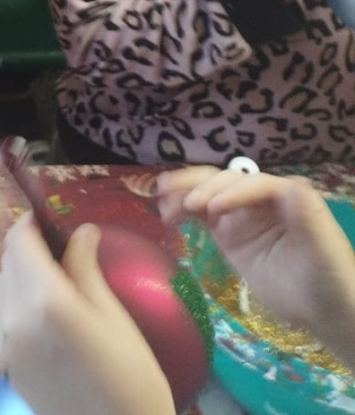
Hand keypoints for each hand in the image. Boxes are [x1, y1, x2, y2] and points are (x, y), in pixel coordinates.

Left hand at [0, 216, 174, 414]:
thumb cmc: (131, 377)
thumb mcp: (113, 316)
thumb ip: (86, 268)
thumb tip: (81, 231)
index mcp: (44, 300)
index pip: (19, 242)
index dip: (31, 224)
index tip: (48, 219)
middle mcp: (14, 317)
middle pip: (7, 263)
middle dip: (26, 247)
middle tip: (57, 247)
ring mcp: (4, 342)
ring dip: (17, 273)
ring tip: (51, 276)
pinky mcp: (4, 363)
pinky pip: (1, 317)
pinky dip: (14, 301)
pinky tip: (42, 310)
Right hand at [157, 166, 354, 355]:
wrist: (324, 313)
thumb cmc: (331, 281)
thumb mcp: (324, 250)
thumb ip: (308, 217)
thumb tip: (294, 184)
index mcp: (287, 196)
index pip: (254, 183)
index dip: (232, 191)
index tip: (213, 209)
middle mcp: (261, 199)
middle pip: (225, 180)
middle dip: (201, 186)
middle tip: (182, 204)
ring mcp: (241, 215)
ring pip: (206, 192)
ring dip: (183, 191)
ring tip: (162, 201)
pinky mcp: (226, 233)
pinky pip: (199, 214)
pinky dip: (180, 210)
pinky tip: (167, 216)